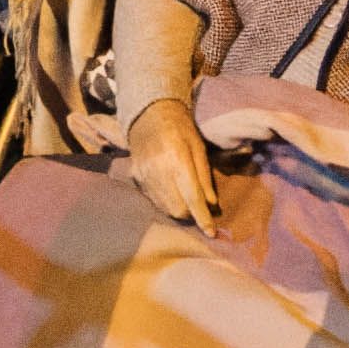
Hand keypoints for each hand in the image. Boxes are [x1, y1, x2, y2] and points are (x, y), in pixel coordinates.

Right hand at [127, 98, 219, 236]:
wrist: (148, 115)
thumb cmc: (180, 129)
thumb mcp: (198, 147)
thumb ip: (204, 176)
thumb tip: (211, 204)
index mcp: (177, 159)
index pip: (192, 197)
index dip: (202, 218)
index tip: (212, 233)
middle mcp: (158, 170)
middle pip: (177, 209)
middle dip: (191, 213)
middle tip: (200, 205)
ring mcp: (144, 175)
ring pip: (165, 208)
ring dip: (179, 208)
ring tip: (185, 196)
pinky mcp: (136, 178)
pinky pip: (154, 200)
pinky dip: (166, 201)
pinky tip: (171, 189)